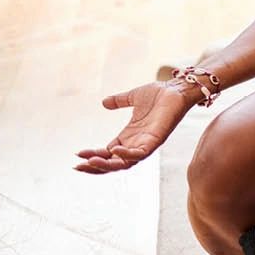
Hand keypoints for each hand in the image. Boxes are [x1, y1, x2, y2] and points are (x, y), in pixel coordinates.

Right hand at [73, 81, 192, 172]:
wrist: (177, 88)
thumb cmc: (160, 94)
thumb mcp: (133, 97)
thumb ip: (119, 101)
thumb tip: (104, 103)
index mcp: (129, 136)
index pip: (108, 153)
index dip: (93, 155)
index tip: (77, 154)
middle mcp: (137, 143)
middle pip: (114, 163)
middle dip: (96, 167)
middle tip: (78, 166)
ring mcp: (147, 143)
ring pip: (125, 163)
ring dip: (107, 165)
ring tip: (90, 162)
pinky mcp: (156, 140)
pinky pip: (141, 154)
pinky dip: (127, 155)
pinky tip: (114, 150)